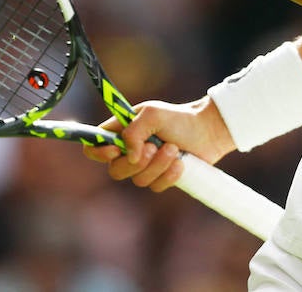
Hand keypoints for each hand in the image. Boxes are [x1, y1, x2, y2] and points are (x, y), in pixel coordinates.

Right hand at [81, 98, 236, 191]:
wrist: (207, 131)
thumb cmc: (178, 118)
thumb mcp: (152, 115)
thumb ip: (133, 132)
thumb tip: (130, 156)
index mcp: (120, 132)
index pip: (94, 147)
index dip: (98, 152)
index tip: (115, 149)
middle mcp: (129, 151)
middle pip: (115, 170)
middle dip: (137, 161)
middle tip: (153, 147)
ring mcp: (145, 167)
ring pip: (138, 180)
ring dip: (158, 165)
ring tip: (174, 149)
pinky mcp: (160, 179)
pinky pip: (155, 187)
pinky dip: (168, 175)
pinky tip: (180, 162)